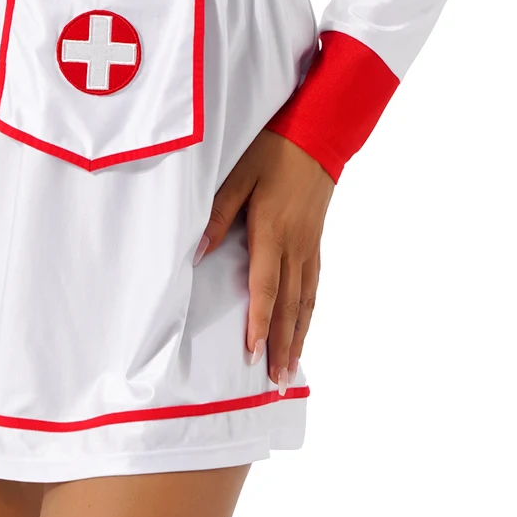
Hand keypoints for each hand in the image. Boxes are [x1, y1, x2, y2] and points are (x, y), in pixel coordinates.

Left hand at [196, 130, 334, 389]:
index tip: (252, 353)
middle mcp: (294, 245)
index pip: (264, 286)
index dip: (258, 322)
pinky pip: (314, 286)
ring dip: (298, 336)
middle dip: (280, 344)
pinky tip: (304, 326)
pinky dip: (309, 312)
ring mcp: (309, 245)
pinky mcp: (316, 241)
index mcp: (271, 231)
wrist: (317, 135)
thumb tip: (199, 252)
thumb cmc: (273, 152)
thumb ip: (218, 215)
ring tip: (292, 368)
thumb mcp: (238, 176)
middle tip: (276, 381)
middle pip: (287, 304)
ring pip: (304, 300)